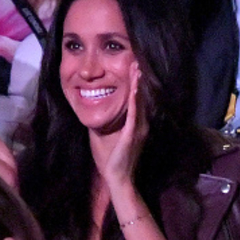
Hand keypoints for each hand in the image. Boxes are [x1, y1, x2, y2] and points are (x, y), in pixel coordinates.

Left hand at [103, 63, 147, 192]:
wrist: (118, 177)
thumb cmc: (112, 159)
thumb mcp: (110, 135)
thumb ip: (108, 122)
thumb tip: (99, 110)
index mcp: (136, 124)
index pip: (137, 100)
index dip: (135, 84)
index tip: (133, 68)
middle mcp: (141, 124)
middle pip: (141, 97)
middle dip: (138, 79)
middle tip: (136, 61)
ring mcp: (138, 129)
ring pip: (140, 102)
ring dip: (138, 85)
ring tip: (137, 69)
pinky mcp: (132, 135)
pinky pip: (134, 115)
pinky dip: (135, 101)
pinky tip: (134, 90)